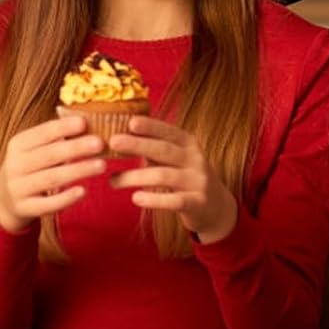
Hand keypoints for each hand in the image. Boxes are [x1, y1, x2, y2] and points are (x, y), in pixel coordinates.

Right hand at [0, 114, 105, 233]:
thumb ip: (57, 137)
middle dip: (75, 148)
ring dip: (78, 171)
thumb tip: (89, 120)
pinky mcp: (25, 208)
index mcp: (18, 145)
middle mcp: (15, 165)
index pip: (42, 134)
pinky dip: (65, 198)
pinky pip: (47, 204)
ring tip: (102, 165)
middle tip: (99, 143)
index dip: (62, 128)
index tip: (84, 122)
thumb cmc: (32, 166)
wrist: (4, 199)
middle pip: (49, 155)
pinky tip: (83, 191)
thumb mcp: (36, 149)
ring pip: (51, 179)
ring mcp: (18, 188)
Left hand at [109, 116, 237, 243]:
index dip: (151, 126)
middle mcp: (195, 159)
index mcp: (189, 144)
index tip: (130, 122)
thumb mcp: (176, 159)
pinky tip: (136, 198)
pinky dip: (154, 199)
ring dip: (135, 177)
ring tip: (113, 181)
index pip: (169, 132)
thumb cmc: (186, 177)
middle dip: (138, 145)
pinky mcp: (197, 203)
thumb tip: (119, 138)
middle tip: (113, 142)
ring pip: (164, 176)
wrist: (216, 206)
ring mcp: (198, 181)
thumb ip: (155, 149)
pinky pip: (175, 201)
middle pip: (165, 150)